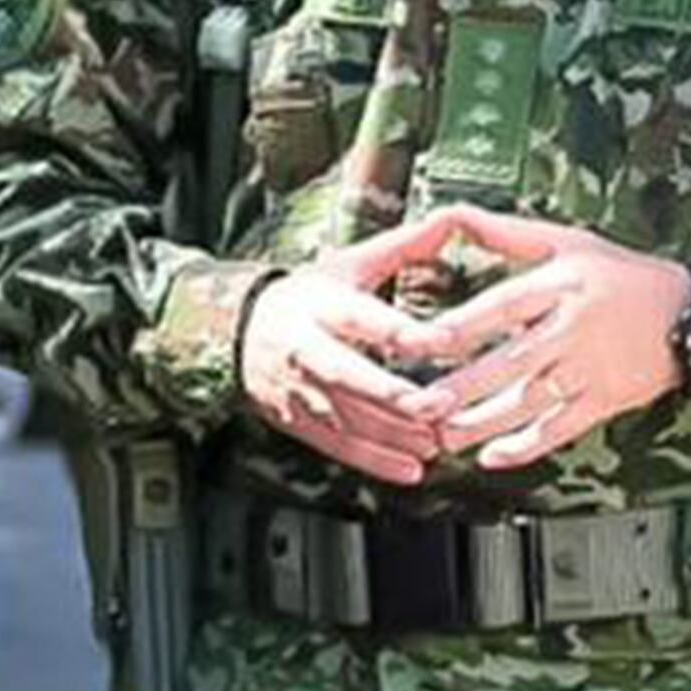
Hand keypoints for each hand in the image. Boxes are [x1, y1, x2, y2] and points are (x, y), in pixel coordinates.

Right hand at [231, 210, 468, 486]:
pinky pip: (336, 446)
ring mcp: (298, 390)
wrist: (237, 331)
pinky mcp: (296, 421)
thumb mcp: (349, 264)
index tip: (448, 339)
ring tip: (437, 443)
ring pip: (347, 417)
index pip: (366, 318)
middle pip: (350, 374)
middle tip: (439, 405)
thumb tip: (454, 220)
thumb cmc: (306, 294)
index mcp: (321, 304)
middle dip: (394, 394)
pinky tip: (411, 470)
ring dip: (393, 434)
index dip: (406, 331)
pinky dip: (374, 461)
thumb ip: (403, 247)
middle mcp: (306, 348)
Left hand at [396, 205, 690, 471]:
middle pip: (511, 361)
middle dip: (464, 386)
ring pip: (531, 400)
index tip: (418, 342)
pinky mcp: (607, 399)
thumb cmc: (620, 274)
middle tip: (419, 403)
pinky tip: (492, 456)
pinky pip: (562, 428)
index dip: (461, 326)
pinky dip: (527, 446)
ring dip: (485, 422)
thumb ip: (505, 233)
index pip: (503, 306)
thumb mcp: (567, 242)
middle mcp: (576, 327)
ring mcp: (593, 367)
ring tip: (443, 436)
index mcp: (562, 284)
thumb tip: (448, 214)